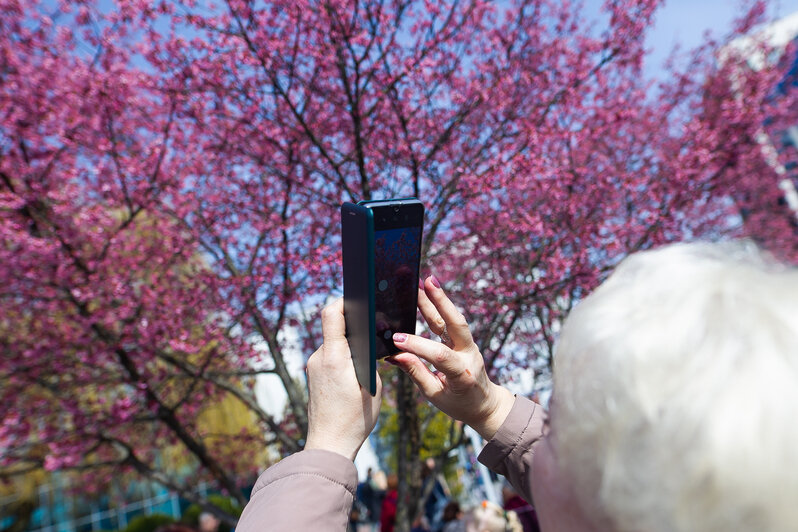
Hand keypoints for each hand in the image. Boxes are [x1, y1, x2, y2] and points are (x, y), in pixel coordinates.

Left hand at [305, 298, 382, 459]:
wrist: (329, 444)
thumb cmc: (355, 418)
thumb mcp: (372, 385)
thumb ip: (368, 358)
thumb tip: (366, 342)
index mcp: (335, 356)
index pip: (332, 313)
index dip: (344, 300)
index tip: (359, 296)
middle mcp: (319, 357)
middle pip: (334, 326)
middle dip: (353, 325)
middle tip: (373, 328)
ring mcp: (313, 366)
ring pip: (332, 343)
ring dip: (348, 343)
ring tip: (367, 355)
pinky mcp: (313, 375)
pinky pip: (329, 356)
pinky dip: (342, 356)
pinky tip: (355, 370)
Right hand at [389, 276, 514, 439]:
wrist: (484, 403)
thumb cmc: (458, 403)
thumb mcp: (435, 395)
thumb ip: (416, 373)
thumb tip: (394, 355)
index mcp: (463, 374)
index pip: (440, 356)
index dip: (418, 346)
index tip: (396, 339)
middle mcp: (469, 355)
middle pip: (457, 324)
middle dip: (441, 302)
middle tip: (426, 283)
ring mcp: (469, 345)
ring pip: (455, 318)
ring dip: (440, 298)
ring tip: (426, 280)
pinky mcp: (465, 340)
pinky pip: (452, 321)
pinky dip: (440, 307)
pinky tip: (428, 293)